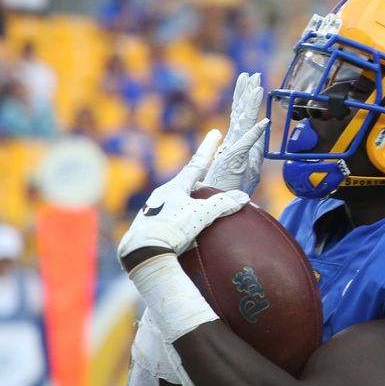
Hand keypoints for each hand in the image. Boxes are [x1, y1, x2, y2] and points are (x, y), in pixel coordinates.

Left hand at [118, 129, 249, 262]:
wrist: (142, 252)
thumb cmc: (172, 229)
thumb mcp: (201, 216)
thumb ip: (222, 204)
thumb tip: (242, 196)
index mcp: (175, 187)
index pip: (197, 164)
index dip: (208, 148)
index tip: (215, 133)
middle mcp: (161, 195)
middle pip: (185, 183)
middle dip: (197, 181)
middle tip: (208, 181)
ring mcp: (153, 210)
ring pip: (175, 200)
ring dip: (187, 202)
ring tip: (197, 213)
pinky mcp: (148, 226)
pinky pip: (167, 217)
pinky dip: (178, 219)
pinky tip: (182, 230)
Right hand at [201, 72, 268, 195]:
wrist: (213, 208)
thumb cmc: (226, 193)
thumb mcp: (244, 173)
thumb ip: (249, 159)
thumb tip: (257, 151)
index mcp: (234, 145)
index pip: (241, 118)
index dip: (246, 101)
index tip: (252, 84)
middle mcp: (232, 145)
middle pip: (240, 114)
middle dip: (246, 93)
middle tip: (251, 74)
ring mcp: (233, 151)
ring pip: (242, 123)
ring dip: (249, 104)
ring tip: (255, 84)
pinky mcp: (234, 162)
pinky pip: (246, 146)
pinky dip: (256, 135)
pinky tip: (265, 123)